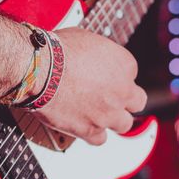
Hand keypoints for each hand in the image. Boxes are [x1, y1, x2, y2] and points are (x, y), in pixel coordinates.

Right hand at [33, 27, 146, 144]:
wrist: (40, 70)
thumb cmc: (58, 51)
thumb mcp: (87, 39)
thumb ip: (99, 54)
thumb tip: (94, 58)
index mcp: (125, 64)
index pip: (130, 74)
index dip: (116, 76)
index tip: (105, 77)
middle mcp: (122, 90)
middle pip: (137, 101)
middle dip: (125, 100)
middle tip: (111, 98)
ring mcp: (108, 112)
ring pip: (124, 124)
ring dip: (113, 119)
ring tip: (98, 114)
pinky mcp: (91, 129)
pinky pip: (100, 139)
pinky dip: (93, 134)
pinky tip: (84, 126)